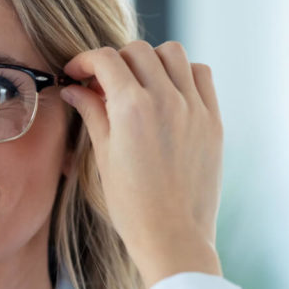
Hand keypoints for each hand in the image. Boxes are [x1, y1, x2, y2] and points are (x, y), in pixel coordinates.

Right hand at [61, 41, 222, 288]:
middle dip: (115, 61)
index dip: (85, 60)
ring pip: (173, 53)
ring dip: (150, 60)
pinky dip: (183, 73)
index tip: (77, 72)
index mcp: (132, 109)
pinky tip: (169, 93)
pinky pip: (201, 75)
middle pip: (137, 51)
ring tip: (139, 84)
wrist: (173, 237)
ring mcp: (194, 107)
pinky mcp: (213, 120)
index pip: (105, 59)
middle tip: (104, 83)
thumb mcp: (103, 156)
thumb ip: (92, 113)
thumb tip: (74, 89)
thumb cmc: (132, 206)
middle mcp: (166, 99)